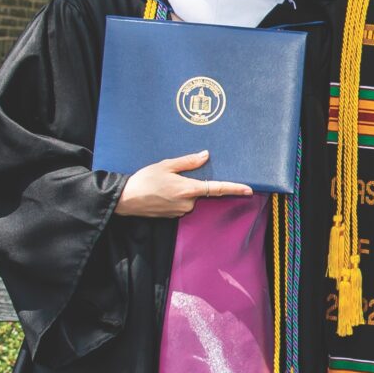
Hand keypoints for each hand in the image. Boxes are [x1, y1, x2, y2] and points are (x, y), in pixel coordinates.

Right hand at [116, 150, 251, 217]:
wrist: (125, 199)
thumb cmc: (144, 180)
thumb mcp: (166, 165)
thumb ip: (188, 162)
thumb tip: (206, 155)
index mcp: (188, 189)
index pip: (216, 188)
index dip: (234, 188)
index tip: (249, 190)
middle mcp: (187, 203)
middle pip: (201, 192)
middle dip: (192, 183)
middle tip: (172, 177)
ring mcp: (180, 211)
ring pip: (191, 198)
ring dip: (182, 190)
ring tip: (163, 184)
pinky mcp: (173, 216)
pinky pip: (181, 204)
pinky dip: (176, 197)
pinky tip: (162, 192)